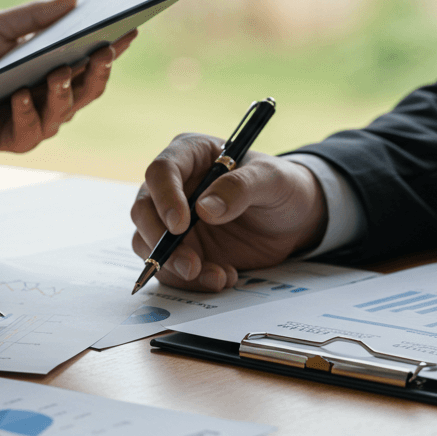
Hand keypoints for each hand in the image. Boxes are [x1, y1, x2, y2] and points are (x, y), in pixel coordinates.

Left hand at [0, 0, 136, 152]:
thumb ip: (35, 16)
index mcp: (52, 65)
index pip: (91, 57)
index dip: (113, 45)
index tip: (130, 28)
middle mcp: (50, 95)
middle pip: (88, 88)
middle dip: (99, 70)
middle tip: (103, 52)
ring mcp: (35, 119)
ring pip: (65, 111)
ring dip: (64, 92)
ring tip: (58, 71)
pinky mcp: (14, 139)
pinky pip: (31, 130)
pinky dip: (28, 112)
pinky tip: (22, 96)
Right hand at [130, 134, 327, 291]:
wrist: (293, 220)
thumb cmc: (281, 187)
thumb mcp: (272, 180)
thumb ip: (240, 188)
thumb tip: (205, 209)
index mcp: (191, 154)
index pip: (162, 170)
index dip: (165, 197)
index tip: (180, 225)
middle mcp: (174, 186)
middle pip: (143, 210)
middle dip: (161, 242)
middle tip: (190, 265)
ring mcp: (172, 219)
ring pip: (148, 243)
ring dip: (174, 267)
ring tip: (218, 277)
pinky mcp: (180, 249)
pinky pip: (168, 268)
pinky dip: (190, 281)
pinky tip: (222, 277)